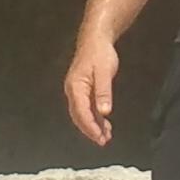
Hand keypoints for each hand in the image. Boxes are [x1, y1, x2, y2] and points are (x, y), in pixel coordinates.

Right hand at [63, 30, 122, 146]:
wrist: (96, 39)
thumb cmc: (99, 53)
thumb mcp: (104, 72)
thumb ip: (103, 92)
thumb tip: (104, 112)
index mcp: (75, 87)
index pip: (81, 113)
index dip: (90, 127)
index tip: (100, 137)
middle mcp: (73, 91)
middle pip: (79, 116)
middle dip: (90, 130)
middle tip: (103, 141)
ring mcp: (78, 91)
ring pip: (83, 114)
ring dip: (93, 126)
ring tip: (106, 136)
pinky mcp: (84, 90)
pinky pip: (87, 108)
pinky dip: (95, 118)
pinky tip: (104, 124)